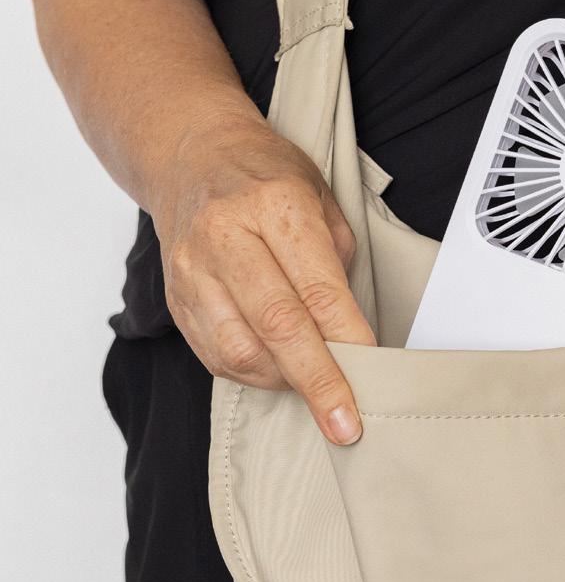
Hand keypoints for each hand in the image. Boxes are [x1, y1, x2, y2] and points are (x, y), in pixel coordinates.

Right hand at [150, 113, 374, 444]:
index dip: (347, 340)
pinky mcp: (176, 297)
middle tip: (345, 424)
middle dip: (318, 381)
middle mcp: (226, 236)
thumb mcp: (321, 199)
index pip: (317, 289)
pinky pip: (216, 354)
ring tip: (315, 386)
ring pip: (240, 349)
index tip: (372, 377)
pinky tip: (279, 370)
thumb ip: (337, 265)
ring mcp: (193, 269)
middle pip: (277, 325)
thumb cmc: (269, 176)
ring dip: (285, 380)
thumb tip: (351, 335)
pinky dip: (255, 373)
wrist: (192, 156)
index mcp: (275, 205)